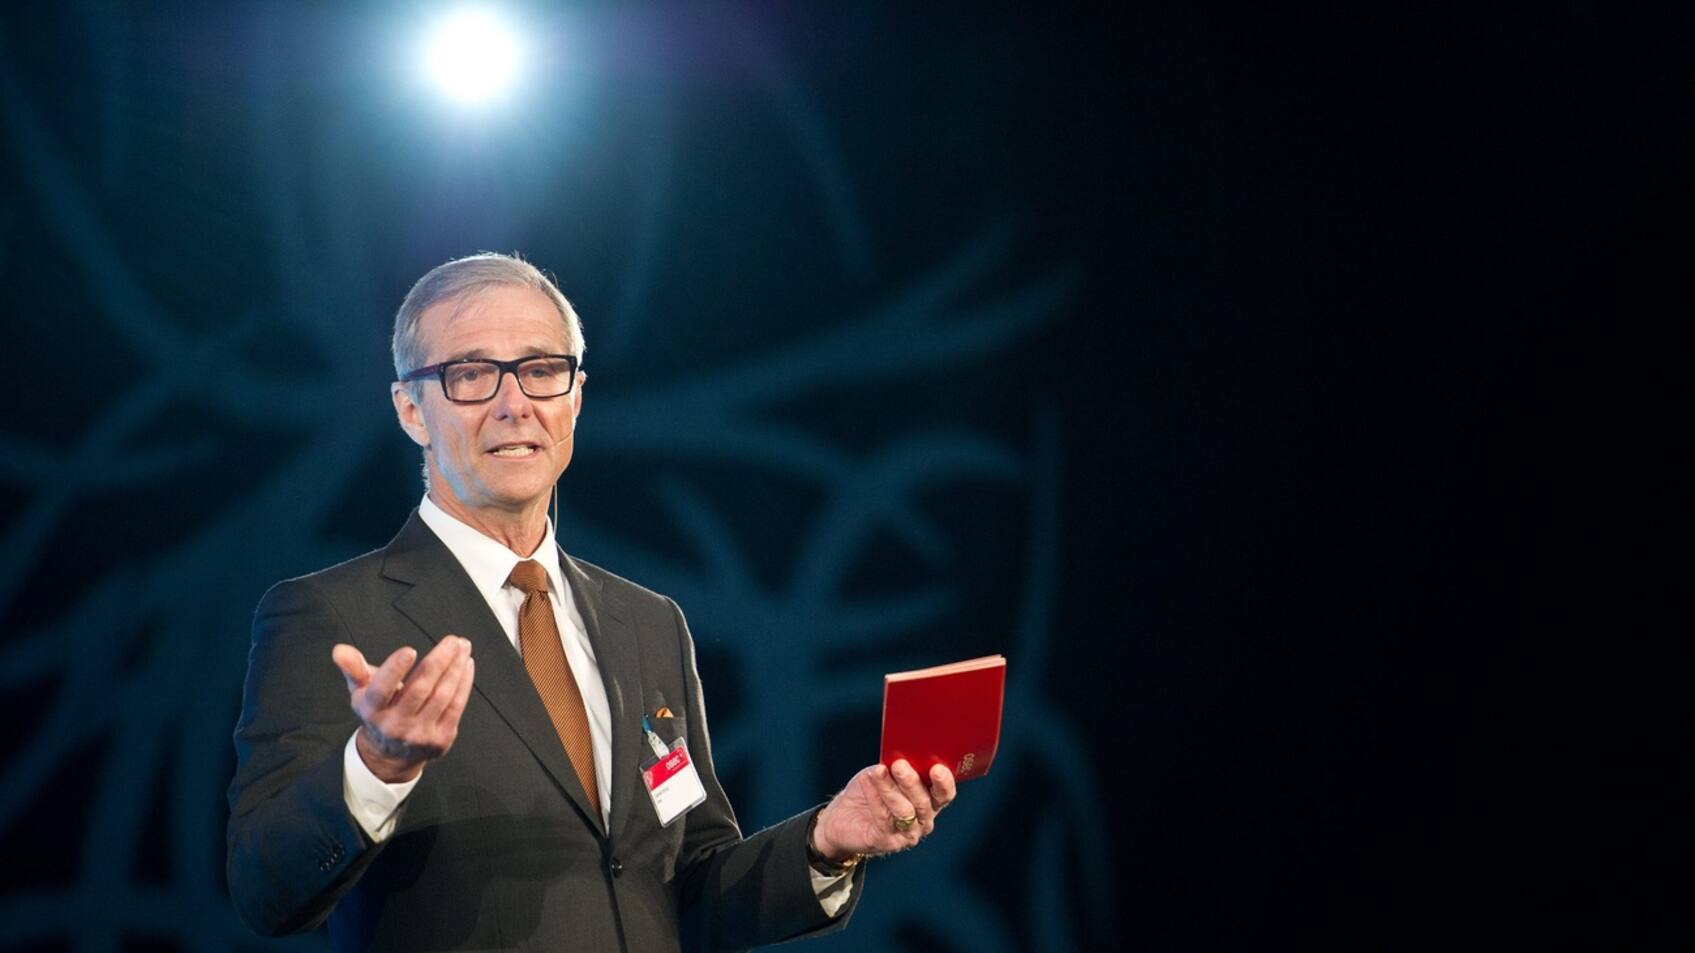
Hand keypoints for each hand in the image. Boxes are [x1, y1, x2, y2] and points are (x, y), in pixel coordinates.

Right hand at [331, 637, 474, 782]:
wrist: (391, 755)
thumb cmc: (378, 711)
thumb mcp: (361, 691)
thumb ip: (353, 668)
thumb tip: (339, 650)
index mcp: (372, 710)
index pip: (382, 689)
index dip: (394, 669)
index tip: (409, 650)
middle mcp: (395, 725)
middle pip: (419, 690)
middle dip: (439, 661)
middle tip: (452, 640)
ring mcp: (419, 734)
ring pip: (442, 696)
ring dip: (455, 668)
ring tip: (463, 646)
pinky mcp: (440, 739)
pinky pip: (456, 707)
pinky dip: (463, 684)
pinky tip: (466, 665)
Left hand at [812, 759, 957, 859]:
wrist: (843, 814)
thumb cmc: (870, 790)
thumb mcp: (887, 773)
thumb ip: (899, 766)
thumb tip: (904, 753)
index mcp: (930, 801)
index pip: (944, 794)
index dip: (944, 782)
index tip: (937, 768)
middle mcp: (923, 820)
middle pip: (924, 803)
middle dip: (912, 783)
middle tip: (899, 766)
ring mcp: (907, 834)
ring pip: (904, 811)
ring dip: (890, 789)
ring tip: (878, 771)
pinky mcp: (886, 841)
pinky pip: (883, 818)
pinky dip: (875, 797)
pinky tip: (867, 781)